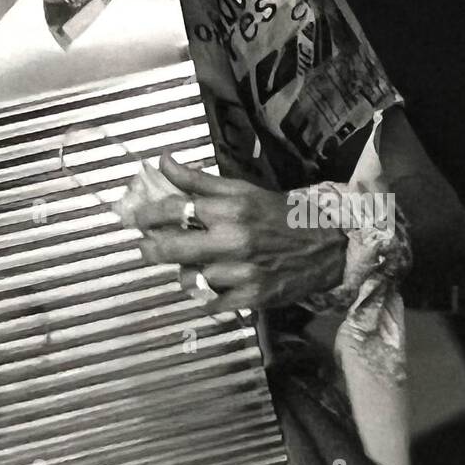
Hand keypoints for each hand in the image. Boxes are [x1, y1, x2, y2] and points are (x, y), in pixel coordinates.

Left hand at [133, 155, 347, 311]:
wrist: (328, 246)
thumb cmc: (281, 215)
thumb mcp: (243, 190)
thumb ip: (199, 180)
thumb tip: (162, 161)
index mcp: (230, 209)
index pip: (175, 208)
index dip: (147, 214)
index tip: (136, 218)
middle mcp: (233, 241)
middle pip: (170, 248)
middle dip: (150, 248)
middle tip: (146, 247)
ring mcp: (241, 273)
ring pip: (188, 278)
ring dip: (185, 272)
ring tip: (193, 265)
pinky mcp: (251, 299)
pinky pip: (210, 303)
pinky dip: (206, 296)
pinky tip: (212, 285)